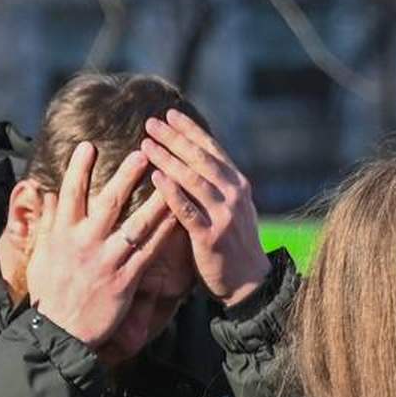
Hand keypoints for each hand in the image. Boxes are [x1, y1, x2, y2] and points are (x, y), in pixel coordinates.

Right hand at [25, 141, 179, 348]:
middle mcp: (84, 243)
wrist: (58, 334)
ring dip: (154, 199)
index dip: (78, 168)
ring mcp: (106, 261)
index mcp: (62, 235)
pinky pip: (149, 252)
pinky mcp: (124, 280)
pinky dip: (163, 234)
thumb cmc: (49, 295)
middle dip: (126, 175)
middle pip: (108, 202)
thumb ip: (47, 223)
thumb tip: (47, 193)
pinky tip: (176, 217)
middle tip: (143, 152)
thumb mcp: (40, 256)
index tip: (88, 145)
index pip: (69, 194)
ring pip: (135, 224)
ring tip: (170, 178)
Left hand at [141, 109, 270, 304]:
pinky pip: (188, 210)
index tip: (169, 114)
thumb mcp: (232, 207)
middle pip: (201, 158)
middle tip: (151, 123)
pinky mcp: (211, 237)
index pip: (212, 149)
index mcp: (237, 184)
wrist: (248, 283)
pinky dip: (172, 192)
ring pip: (194, 179)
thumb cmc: (233, 243)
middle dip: (175, 138)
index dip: (190, 130)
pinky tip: (156, 178)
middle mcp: (234, 194)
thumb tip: (194, 159)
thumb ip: (216, 185)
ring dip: (169, 159)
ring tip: (147, 144)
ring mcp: (224, 215)